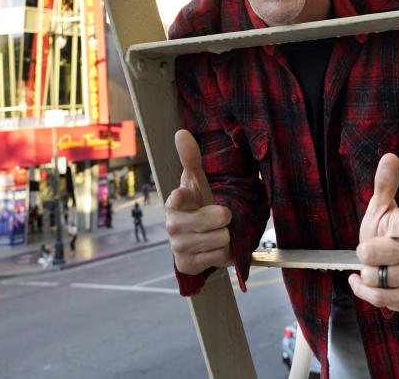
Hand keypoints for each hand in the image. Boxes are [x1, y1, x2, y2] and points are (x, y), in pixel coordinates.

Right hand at [164, 129, 232, 273]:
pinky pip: (220, 257)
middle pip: (219, 218)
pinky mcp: (187, 265)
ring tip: (215, 232)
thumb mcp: (197, 181)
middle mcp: (172, 225)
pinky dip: (224, 254)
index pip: (180, 196)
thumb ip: (190, 157)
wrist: (196, 238)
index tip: (189, 196)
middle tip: (218, 217)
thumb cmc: (197, 205)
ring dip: (225, 236)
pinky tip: (214, 248)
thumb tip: (182, 133)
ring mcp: (178, 247)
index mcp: (173, 202)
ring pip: (223, 238)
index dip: (191, 196)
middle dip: (225, 218)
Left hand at [348, 153, 398, 312]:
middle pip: (374, 254)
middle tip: (370, 249)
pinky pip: (379, 299)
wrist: (395, 262)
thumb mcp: (381, 209)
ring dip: (366, 274)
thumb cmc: (387, 233)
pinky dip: (364, 291)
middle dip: (364, 253)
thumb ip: (384, 185)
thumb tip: (389, 157)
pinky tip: (363, 282)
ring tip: (375, 267)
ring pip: (374, 278)